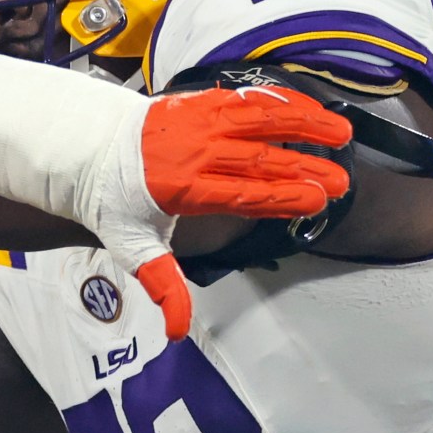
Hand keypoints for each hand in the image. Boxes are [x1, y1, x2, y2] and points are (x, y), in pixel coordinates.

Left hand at [101, 84, 350, 338]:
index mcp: (180, 189)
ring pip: (259, 118)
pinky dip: (281, 101)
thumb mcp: (133, 247)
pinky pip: (246, 99)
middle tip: (342, 183)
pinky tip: (310, 108)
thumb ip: (163, 286)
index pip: (240, 195)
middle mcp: (193, 152)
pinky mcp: (201, 101)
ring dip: (304, 124)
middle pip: (257, 159)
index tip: (317, 202)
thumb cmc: (116, 200)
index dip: (281, 198)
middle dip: (303, 169)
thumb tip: (176, 333)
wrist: (90, 147)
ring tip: (342, 134)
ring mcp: (198, 122)